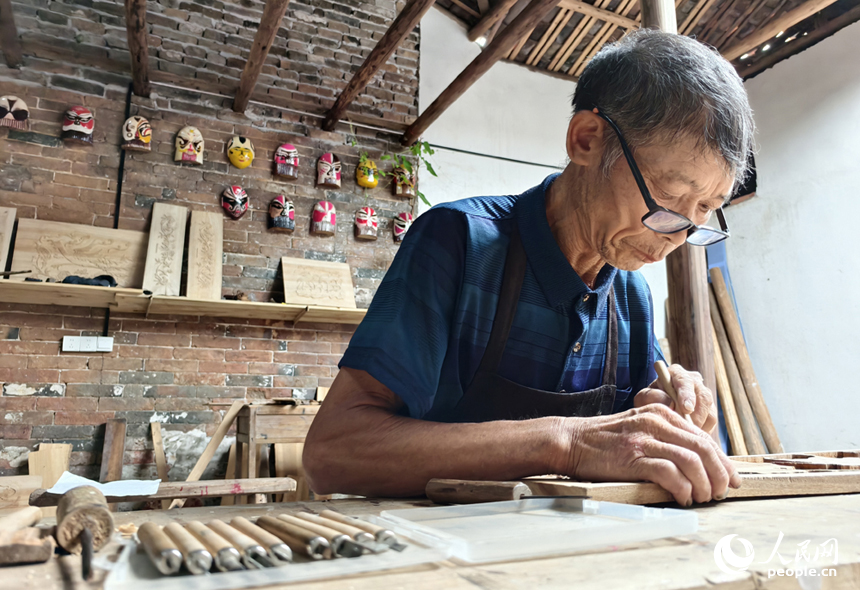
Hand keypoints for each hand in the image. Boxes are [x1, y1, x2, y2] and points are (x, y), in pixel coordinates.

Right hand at [561, 405, 739, 505]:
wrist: (571, 441)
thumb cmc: (605, 441)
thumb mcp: (639, 429)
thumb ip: (665, 437)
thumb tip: (697, 462)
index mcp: (661, 413)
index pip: (703, 437)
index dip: (723, 461)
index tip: (731, 479)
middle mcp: (656, 422)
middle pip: (703, 448)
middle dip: (719, 474)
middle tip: (720, 493)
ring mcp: (644, 438)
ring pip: (691, 461)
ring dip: (703, 484)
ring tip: (702, 498)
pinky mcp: (633, 457)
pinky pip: (669, 473)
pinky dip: (682, 488)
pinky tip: (682, 498)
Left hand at [634, 364, 717, 432]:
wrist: (656, 411)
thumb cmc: (649, 402)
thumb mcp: (643, 398)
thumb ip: (652, 397)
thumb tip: (670, 402)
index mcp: (676, 373)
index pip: (685, 381)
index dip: (687, 395)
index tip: (686, 409)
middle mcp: (694, 381)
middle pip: (704, 397)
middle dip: (695, 416)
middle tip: (684, 430)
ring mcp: (704, 394)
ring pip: (710, 411)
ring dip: (698, 425)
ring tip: (683, 434)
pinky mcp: (710, 409)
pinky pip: (711, 421)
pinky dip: (702, 430)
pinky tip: (688, 435)